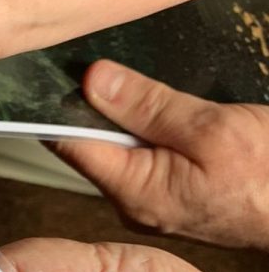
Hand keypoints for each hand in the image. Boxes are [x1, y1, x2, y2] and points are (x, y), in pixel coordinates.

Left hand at [53, 60, 268, 250]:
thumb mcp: (211, 128)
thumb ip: (149, 105)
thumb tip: (94, 81)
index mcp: (135, 191)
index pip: (69, 144)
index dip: (61, 104)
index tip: (64, 69)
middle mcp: (134, 203)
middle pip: (93, 144)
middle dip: (101, 106)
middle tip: (117, 68)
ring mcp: (152, 201)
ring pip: (121, 147)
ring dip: (131, 115)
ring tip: (149, 91)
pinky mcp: (171, 195)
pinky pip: (146, 155)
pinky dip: (152, 130)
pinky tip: (171, 115)